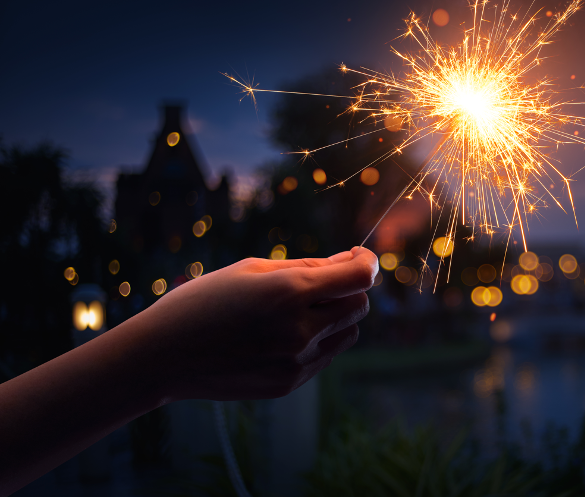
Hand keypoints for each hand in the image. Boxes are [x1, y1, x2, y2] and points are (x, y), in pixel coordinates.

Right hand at [135, 246, 377, 401]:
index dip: (366, 260)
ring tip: (300, 309)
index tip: (356, 255)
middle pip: (359, 305)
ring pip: (348, 333)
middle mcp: (300, 330)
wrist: (162, 356)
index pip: (360, 276)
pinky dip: (317, 340)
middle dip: (350, 288)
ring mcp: (296, 362)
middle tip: (322, 281)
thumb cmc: (205, 300)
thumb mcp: (253, 269)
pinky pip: (325, 356)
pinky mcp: (289, 384)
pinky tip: (282, 334)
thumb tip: (349, 262)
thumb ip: (308, 266)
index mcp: (290, 292)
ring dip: (337, 317)